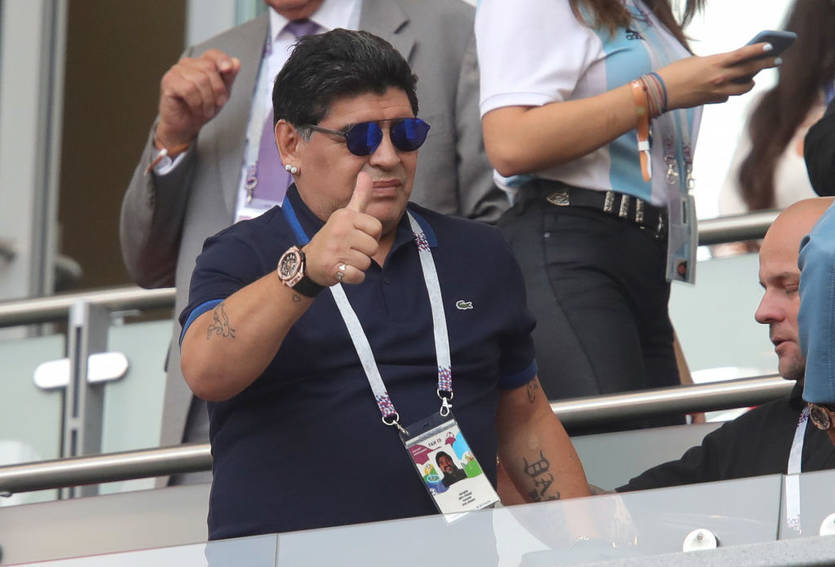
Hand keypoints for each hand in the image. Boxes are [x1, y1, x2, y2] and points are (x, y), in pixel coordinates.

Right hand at [155, 49, 240, 149]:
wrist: (186, 126)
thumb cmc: (202, 108)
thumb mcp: (221, 94)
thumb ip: (228, 78)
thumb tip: (236, 62)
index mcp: (200, 64)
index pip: (212, 54)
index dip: (222, 59)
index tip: (228, 69)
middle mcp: (187, 64)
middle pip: (209, 68)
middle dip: (217, 90)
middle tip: (216, 104)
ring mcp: (176, 71)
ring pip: (200, 80)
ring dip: (207, 100)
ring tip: (205, 110)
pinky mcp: (168, 82)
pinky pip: (189, 89)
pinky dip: (196, 103)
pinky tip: (196, 109)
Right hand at [303, 172, 382, 285]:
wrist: (309, 262)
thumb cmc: (332, 238)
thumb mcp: (345, 215)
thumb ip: (359, 196)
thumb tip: (365, 174)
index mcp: (345, 216)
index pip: (376, 228)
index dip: (370, 236)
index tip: (356, 236)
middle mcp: (340, 230)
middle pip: (373, 246)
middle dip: (365, 252)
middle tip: (349, 250)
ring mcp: (335, 249)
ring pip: (367, 262)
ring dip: (358, 265)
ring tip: (345, 260)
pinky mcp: (333, 268)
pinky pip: (359, 276)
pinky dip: (354, 277)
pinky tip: (343, 271)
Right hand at [657, 42, 778, 109]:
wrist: (661, 92)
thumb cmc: (675, 72)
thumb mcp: (697, 61)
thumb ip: (715, 63)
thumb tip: (729, 66)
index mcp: (715, 62)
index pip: (743, 54)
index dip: (758, 50)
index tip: (770, 46)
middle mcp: (719, 77)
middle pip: (750, 71)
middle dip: (765, 65)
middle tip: (776, 60)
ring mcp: (717, 91)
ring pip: (744, 88)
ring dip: (750, 83)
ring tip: (752, 79)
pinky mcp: (711, 101)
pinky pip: (727, 96)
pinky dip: (729, 92)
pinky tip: (726, 89)